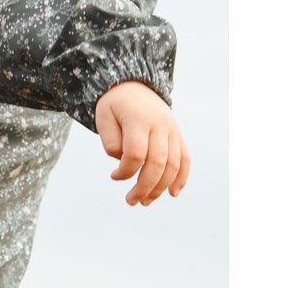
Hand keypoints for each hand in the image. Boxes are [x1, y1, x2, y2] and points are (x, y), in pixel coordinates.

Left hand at [94, 80, 189, 205]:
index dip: (125, 171)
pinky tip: (173, 193)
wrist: (133, 85)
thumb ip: (110, 141)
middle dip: (145, 187)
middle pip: (158, 163)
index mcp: (139, 120)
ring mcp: (172, 131)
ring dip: (160, 188)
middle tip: (131, 201)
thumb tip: (122, 162)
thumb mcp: (103, 117)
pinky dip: (181, 177)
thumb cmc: (114, 105)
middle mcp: (160, 126)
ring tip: (145, 202)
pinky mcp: (178, 135)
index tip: (113, 176)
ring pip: (173, 164)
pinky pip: (185, 158)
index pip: (136, 154)